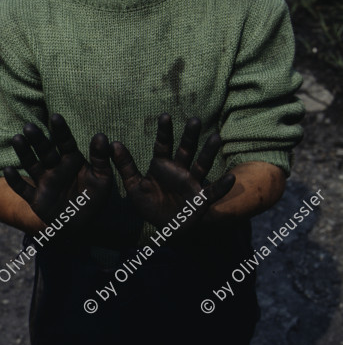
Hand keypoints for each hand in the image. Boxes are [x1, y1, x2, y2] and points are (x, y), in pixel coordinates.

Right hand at [3, 114, 112, 230]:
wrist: (85, 225)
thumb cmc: (95, 199)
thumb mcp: (102, 178)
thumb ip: (101, 158)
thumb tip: (101, 136)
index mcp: (72, 160)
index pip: (65, 142)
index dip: (60, 130)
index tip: (55, 116)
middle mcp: (56, 168)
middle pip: (45, 150)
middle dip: (38, 139)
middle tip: (29, 127)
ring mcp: (44, 182)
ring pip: (32, 165)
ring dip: (24, 153)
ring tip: (17, 139)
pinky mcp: (36, 199)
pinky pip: (24, 190)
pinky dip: (15, 181)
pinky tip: (8, 170)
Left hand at [110, 113, 234, 228]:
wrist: (163, 228)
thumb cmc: (150, 205)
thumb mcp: (134, 187)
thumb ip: (125, 166)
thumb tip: (113, 143)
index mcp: (162, 165)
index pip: (163, 144)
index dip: (164, 131)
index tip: (165, 115)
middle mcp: (179, 170)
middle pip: (186, 149)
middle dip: (190, 135)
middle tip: (195, 120)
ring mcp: (192, 183)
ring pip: (202, 164)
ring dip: (208, 152)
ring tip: (216, 138)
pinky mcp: (200, 199)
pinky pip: (213, 192)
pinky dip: (222, 186)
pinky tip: (231, 177)